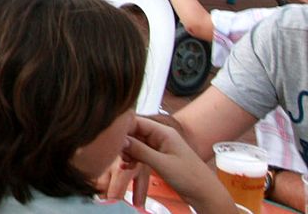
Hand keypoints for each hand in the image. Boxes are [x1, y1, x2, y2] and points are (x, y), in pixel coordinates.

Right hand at [115, 116, 229, 213]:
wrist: (205, 194)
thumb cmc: (191, 177)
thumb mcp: (162, 163)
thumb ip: (140, 150)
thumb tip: (120, 139)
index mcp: (163, 132)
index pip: (135, 121)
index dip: (122, 128)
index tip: (110, 138)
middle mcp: (160, 136)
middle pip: (133, 132)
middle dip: (123, 142)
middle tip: (120, 154)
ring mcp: (159, 147)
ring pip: (135, 143)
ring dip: (127, 152)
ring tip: (126, 162)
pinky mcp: (158, 157)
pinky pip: (140, 153)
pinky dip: (133, 158)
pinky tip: (128, 166)